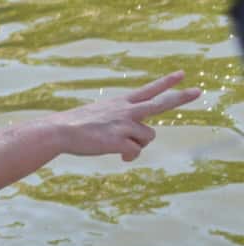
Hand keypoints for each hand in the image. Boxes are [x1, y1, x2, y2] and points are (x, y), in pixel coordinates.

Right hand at [47, 71, 201, 161]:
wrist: (60, 131)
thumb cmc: (74, 126)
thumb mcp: (98, 117)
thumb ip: (118, 123)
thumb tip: (129, 143)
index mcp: (121, 103)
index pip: (148, 90)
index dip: (166, 82)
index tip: (182, 74)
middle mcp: (127, 111)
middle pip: (160, 104)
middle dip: (181, 97)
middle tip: (198, 92)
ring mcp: (124, 125)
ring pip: (148, 137)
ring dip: (138, 145)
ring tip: (122, 148)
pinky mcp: (120, 141)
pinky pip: (135, 152)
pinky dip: (129, 157)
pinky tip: (120, 157)